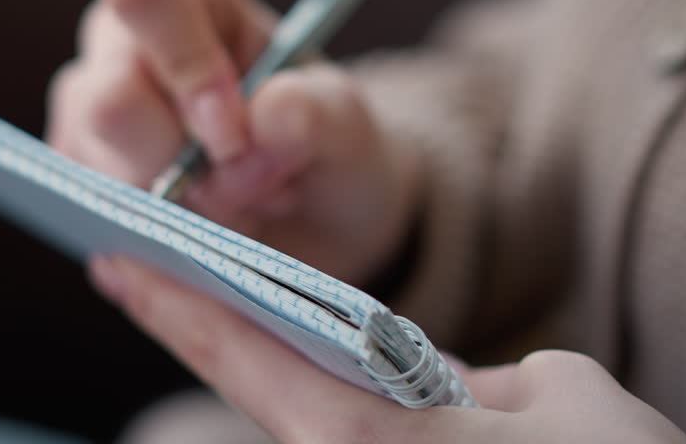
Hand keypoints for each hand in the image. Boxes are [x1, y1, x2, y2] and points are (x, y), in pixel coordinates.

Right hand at [47, 0, 414, 283]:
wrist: (314, 205)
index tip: (237, 130)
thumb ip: (315, 112)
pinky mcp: (79, 184)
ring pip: (105, 177)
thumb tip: (265, 116)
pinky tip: (208, 228)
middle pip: (110, 104)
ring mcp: (85, 118)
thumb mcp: (345, 120)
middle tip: (258, 182)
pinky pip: (103, 227)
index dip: (187, 65)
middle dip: (189, 167)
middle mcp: (117, 47)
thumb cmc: (319, 135)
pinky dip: (166, 242)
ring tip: (242, 201)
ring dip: (188, 213)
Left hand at [90, 256, 685, 443]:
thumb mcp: (568, 403)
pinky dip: (310, 391)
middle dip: (191, 323)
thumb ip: (492, 380)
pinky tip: (317, 365)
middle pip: (251, 387)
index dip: (175, 301)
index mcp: (364, 440)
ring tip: (202, 298)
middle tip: (130, 267)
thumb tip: (463, 390)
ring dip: (251, 359)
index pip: (243, 354)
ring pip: (294, 416)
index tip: (116, 260)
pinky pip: (338, 437)